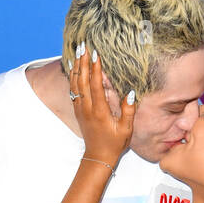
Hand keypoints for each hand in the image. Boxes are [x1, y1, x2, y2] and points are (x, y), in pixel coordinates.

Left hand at [70, 43, 135, 167]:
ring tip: (78, 52)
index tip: (96, 54)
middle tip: (83, 46)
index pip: (96, 86)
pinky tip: (73, 67)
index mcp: (100, 112)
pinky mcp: (78, 111)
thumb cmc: (114, 143)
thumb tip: (130, 92)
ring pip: (75, 84)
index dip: (96, 69)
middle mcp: (87, 109)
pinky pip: (73, 90)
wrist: (98, 156)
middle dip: (83, 62)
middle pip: (82, 81)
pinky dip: (72, 77)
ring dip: (77, 67)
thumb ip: (128, 111)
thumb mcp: (126, 130)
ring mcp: (80, 109)